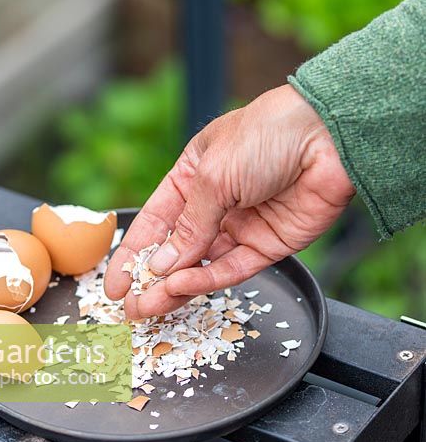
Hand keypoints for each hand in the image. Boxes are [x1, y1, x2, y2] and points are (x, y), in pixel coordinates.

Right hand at [105, 84, 354, 319]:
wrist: (327, 136)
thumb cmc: (267, 135)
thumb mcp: (213, 176)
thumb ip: (189, 225)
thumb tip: (162, 264)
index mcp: (194, 176)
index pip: (156, 220)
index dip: (133, 252)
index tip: (114, 282)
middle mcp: (215, 203)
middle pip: (176, 249)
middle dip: (150, 279)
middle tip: (130, 306)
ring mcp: (241, 226)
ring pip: (200, 265)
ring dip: (174, 287)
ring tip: (149, 306)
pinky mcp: (268, 245)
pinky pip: (232, 269)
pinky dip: (207, 281)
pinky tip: (182, 288)